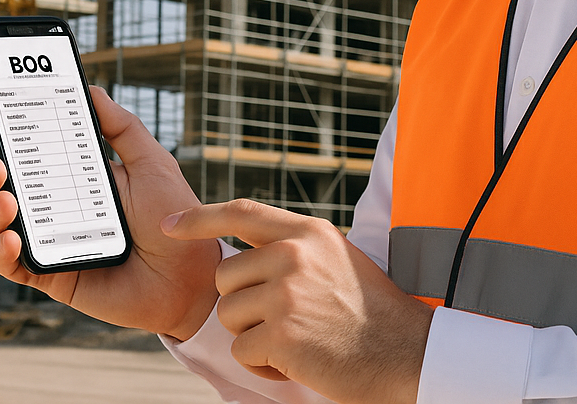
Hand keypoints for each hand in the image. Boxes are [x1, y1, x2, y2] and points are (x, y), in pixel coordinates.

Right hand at [0, 86, 220, 339]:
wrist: (188, 274)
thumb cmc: (171, 215)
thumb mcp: (151, 162)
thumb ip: (122, 127)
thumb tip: (91, 88)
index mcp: (72, 171)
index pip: (25, 147)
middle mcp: (52, 203)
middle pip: (0, 181)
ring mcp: (46, 238)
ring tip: (5, 199)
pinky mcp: (48, 274)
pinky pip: (12, 264)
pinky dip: (3, 251)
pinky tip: (13, 239)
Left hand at [162, 199, 431, 403]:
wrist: (406, 352)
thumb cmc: (369, 309)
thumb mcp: (334, 255)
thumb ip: (292, 246)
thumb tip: (247, 249)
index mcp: (306, 230)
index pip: (241, 211)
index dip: (200, 217)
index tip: (170, 223)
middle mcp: (293, 253)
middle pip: (224, 274)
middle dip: (242, 304)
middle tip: (284, 320)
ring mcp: (287, 292)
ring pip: (229, 314)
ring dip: (253, 337)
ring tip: (295, 340)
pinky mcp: (282, 333)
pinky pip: (242, 351)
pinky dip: (263, 365)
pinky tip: (298, 361)